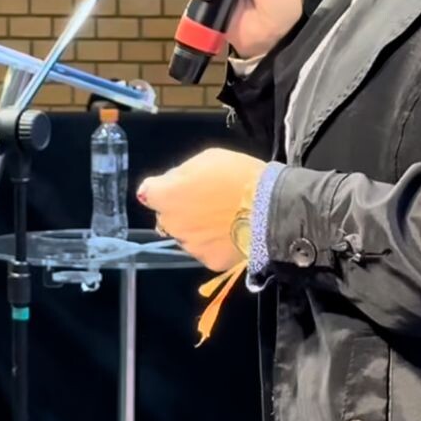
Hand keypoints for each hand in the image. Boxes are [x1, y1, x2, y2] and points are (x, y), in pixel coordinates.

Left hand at [138, 149, 266, 271]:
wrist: (272, 209)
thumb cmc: (239, 176)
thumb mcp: (207, 159)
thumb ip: (180, 174)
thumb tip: (168, 183)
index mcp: (166, 196)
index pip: (148, 192)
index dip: (163, 188)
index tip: (178, 187)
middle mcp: (171, 224)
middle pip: (168, 216)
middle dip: (181, 210)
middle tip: (208, 201)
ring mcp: (189, 246)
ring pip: (187, 236)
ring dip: (197, 228)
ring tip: (224, 219)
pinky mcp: (209, 261)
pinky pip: (207, 251)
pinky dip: (215, 244)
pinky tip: (231, 234)